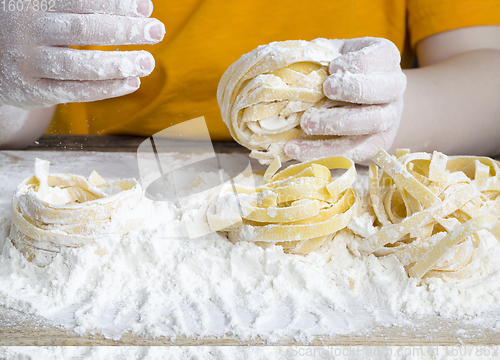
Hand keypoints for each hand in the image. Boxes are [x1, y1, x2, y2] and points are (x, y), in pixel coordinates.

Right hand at [0, 0, 164, 108]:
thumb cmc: (36, 29)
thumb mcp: (50, 9)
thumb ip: (87, 5)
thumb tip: (142, 4)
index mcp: (35, 3)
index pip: (81, 1)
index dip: (116, 4)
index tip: (146, 8)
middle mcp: (29, 31)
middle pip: (81, 29)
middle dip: (123, 30)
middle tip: (157, 31)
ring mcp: (29, 63)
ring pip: (77, 64)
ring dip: (117, 63)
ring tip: (147, 62)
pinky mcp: (33, 91)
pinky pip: (74, 92)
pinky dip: (106, 89)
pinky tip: (132, 82)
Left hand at [284, 37, 405, 162]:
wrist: (363, 103)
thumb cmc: (340, 73)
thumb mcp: (332, 55)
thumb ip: (318, 54)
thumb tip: (290, 57)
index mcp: (385, 58)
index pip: (382, 57)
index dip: (358, 63)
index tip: (333, 67)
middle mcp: (394, 87)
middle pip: (383, 90)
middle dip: (354, 90)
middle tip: (325, 90)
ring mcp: (389, 118)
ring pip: (372, 122)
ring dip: (338, 124)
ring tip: (306, 124)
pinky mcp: (377, 145)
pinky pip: (356, 150)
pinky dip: (327, 152)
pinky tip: (299, 150)